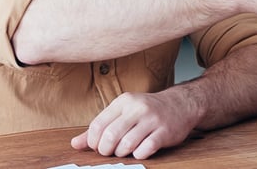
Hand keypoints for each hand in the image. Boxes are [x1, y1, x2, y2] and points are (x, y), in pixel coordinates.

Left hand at [70, 88, 196, 159]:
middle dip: (106, 150)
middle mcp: (137, 108)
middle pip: (110, 136)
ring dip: (122, 153)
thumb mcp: (123, 113)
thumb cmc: (148, 111)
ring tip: (126, 150)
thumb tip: (75, 144)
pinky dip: (139, 154)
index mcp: (124, 102)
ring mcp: (152, 120)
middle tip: (111, 151)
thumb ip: (100, 127)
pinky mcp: (164, 131)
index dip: (94, 141)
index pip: (97, 125)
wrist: (181, 104)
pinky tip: (141, 150)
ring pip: (126, 145)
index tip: (99, 146)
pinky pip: (145, 149)